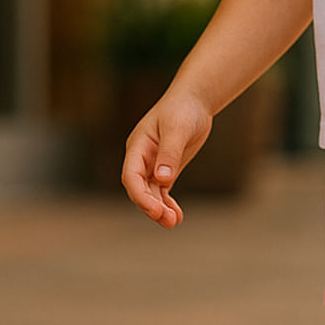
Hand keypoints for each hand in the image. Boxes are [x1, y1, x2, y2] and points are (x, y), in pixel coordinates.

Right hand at [121, 89, 213, 227]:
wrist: (193, 102)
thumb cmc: (183, 110)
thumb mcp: (177, 129)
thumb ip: (170, 154)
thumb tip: (163, 179)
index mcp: (137, 146)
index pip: (131, 176)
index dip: (140, 195)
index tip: (155, 210)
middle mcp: (141, 158)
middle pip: (139, 189)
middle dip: (151, 206)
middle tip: (168, 221)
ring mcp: (153, 165)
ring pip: (151, 194)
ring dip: (160, 209)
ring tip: (174, 223)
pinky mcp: (166, 170)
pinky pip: (162, 192)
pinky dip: (168, 205)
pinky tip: (177, 216)